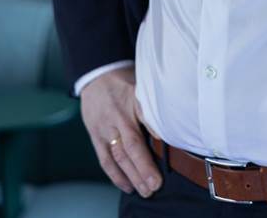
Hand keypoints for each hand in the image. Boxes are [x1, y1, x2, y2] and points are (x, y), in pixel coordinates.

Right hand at [79, 65, 162, 198]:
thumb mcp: (141, 84)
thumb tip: (171, 119)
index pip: (145, 122)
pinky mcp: (95, 137)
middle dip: (144, 168)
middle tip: (156, 185)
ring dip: (132, 176)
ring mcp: (104, 129)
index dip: (156, 139)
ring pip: (118, 157)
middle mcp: (117, 118)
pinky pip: (105, 160)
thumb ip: (152, 103)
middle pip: (131, 147)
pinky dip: (116, 175)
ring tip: (145, 190)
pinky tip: (127, 186)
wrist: (96, 75)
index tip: (166, 154)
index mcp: (131, 102)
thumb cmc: (124, 80)